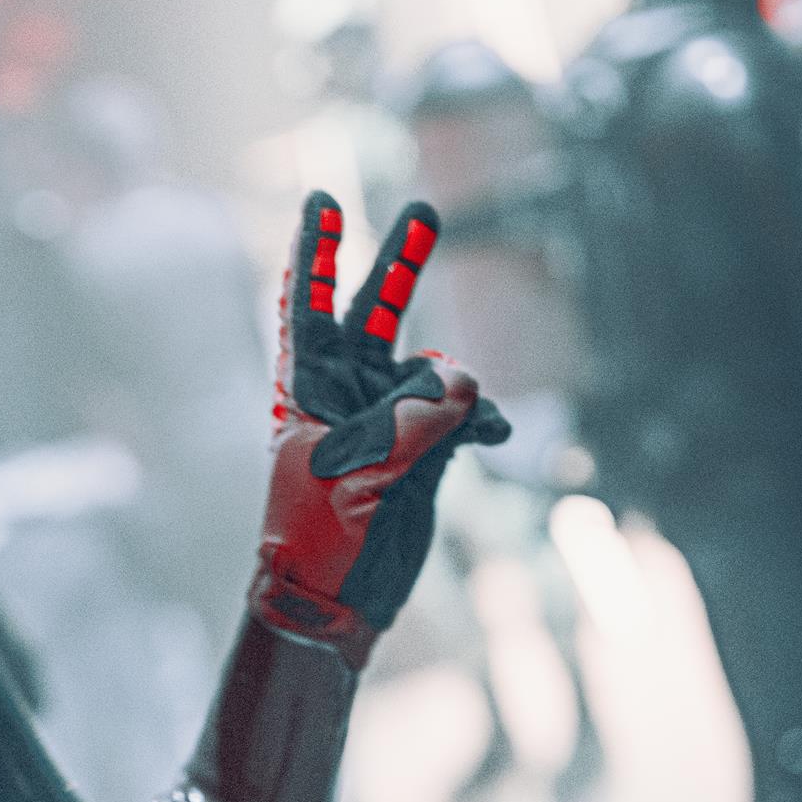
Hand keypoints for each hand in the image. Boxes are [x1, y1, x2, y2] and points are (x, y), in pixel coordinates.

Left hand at [249, 191, 510, 664]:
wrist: (336, 602)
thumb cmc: (321, 536)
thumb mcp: (362, 472)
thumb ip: (414, 420)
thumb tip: (466, 384)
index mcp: (306, 391)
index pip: (309, 307)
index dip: (318, 253)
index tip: (323, 200)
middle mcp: (347, 397)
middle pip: (375, 311)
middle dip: (400, 262)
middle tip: (426, 207)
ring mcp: (388, 421)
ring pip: (433, 371)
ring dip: (453, 389)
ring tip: (459, 428)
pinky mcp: (423, 452)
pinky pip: (462, 415)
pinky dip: (480, 419)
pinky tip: (495, 434)